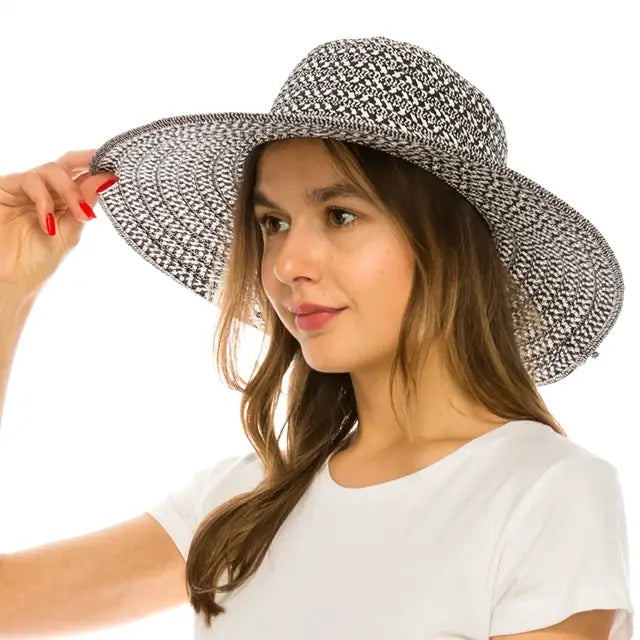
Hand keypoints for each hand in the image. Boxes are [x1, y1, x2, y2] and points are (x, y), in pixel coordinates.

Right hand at [0, 149, 116, 300]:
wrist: (9, 280)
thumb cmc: (37, 261)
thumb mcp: (70, 232)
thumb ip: (84, 205)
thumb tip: (106, 179)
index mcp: (64, 200)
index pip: (82, 175)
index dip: (100, 167)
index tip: (121, 167)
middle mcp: (45, 190)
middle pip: (68, 163)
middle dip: (89, 162)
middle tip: (107, 172)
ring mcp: (25, 189)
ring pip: (52, 169)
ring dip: (70, 190)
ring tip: (79, 215)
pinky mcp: (5, 189)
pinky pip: (30, 181)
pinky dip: (44, 200)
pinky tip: (48, 223)